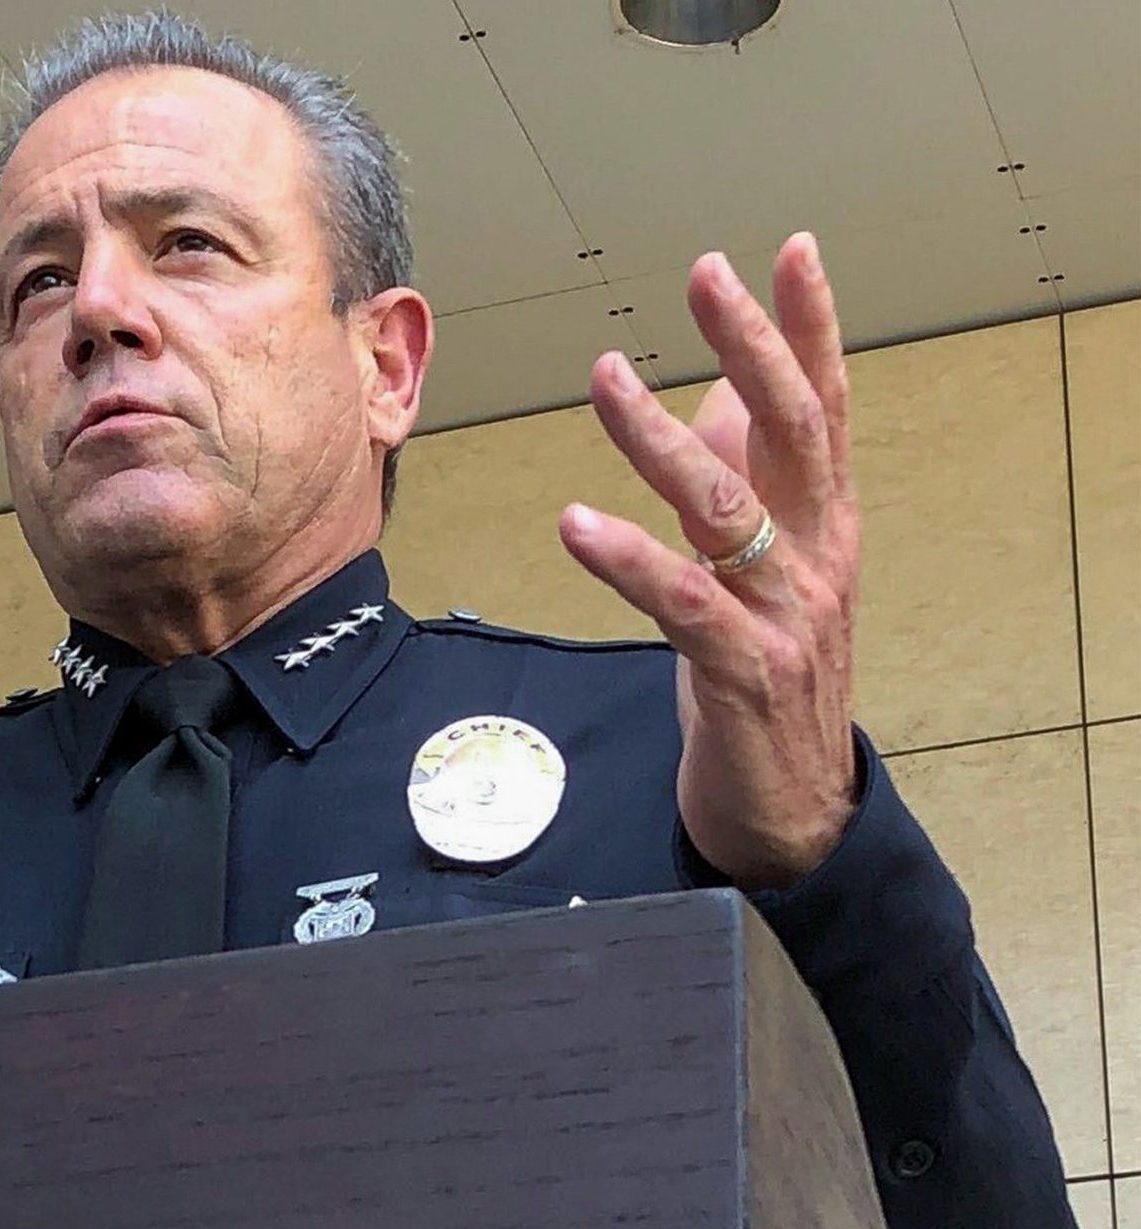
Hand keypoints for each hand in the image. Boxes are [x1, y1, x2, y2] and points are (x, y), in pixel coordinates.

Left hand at [559, 233, 859, 889]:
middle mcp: (816, 556)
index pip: (824, 406)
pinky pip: (683, 601)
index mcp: (822, 523)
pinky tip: (575, 522)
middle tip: (708, 274)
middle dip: (753, 344)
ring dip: (660, 437)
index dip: (811, 326)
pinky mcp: (743, 671)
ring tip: (605, 376)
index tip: (791, 248)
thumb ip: (751, 479)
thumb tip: (725, 392)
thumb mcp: (763, 568)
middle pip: (792, 430)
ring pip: (726, 507)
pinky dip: (627, 558)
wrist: (792, 809)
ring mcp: (786, 614)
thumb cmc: (764, 673)